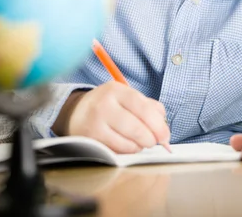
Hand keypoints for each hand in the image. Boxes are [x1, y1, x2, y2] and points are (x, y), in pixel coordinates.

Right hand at [53, 81, 169, 153]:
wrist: (76, 112)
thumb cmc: (108, 105)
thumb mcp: (125, 96)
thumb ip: (148, 106)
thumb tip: (164, 125)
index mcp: (116, 90)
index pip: (142, 107)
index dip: (158, 124)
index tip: (165, 135)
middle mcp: (104, 105)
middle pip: (136, 127)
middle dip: (151, 138)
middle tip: (155, 142)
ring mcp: (96, 124)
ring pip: (128, 143)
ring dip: (140, 146)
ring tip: (140, 142)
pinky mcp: (91, 140)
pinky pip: (117, 151)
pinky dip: (128, 151)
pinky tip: (128, 146)